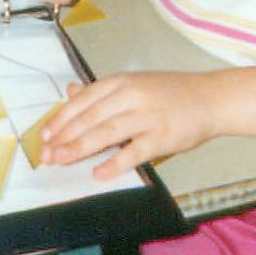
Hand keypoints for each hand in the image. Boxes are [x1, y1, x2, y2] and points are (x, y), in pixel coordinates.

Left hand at [40, 72, 216, 180]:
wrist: (210, 98)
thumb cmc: (170, 93)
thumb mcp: (133, 83)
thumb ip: (101, 91)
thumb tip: (70, 90)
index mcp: (121, 82)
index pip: (83, 100)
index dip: (61, 118)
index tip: (44, 135)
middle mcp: (131, 95)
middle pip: (90, 116)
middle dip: (65, 137)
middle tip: (47, 154)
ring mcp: (147, 115)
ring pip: (107, 131)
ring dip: (80, 147)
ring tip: (62, 160)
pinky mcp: (162, 135)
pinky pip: (135, 151)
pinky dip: (115, 162)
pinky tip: (99, 173)